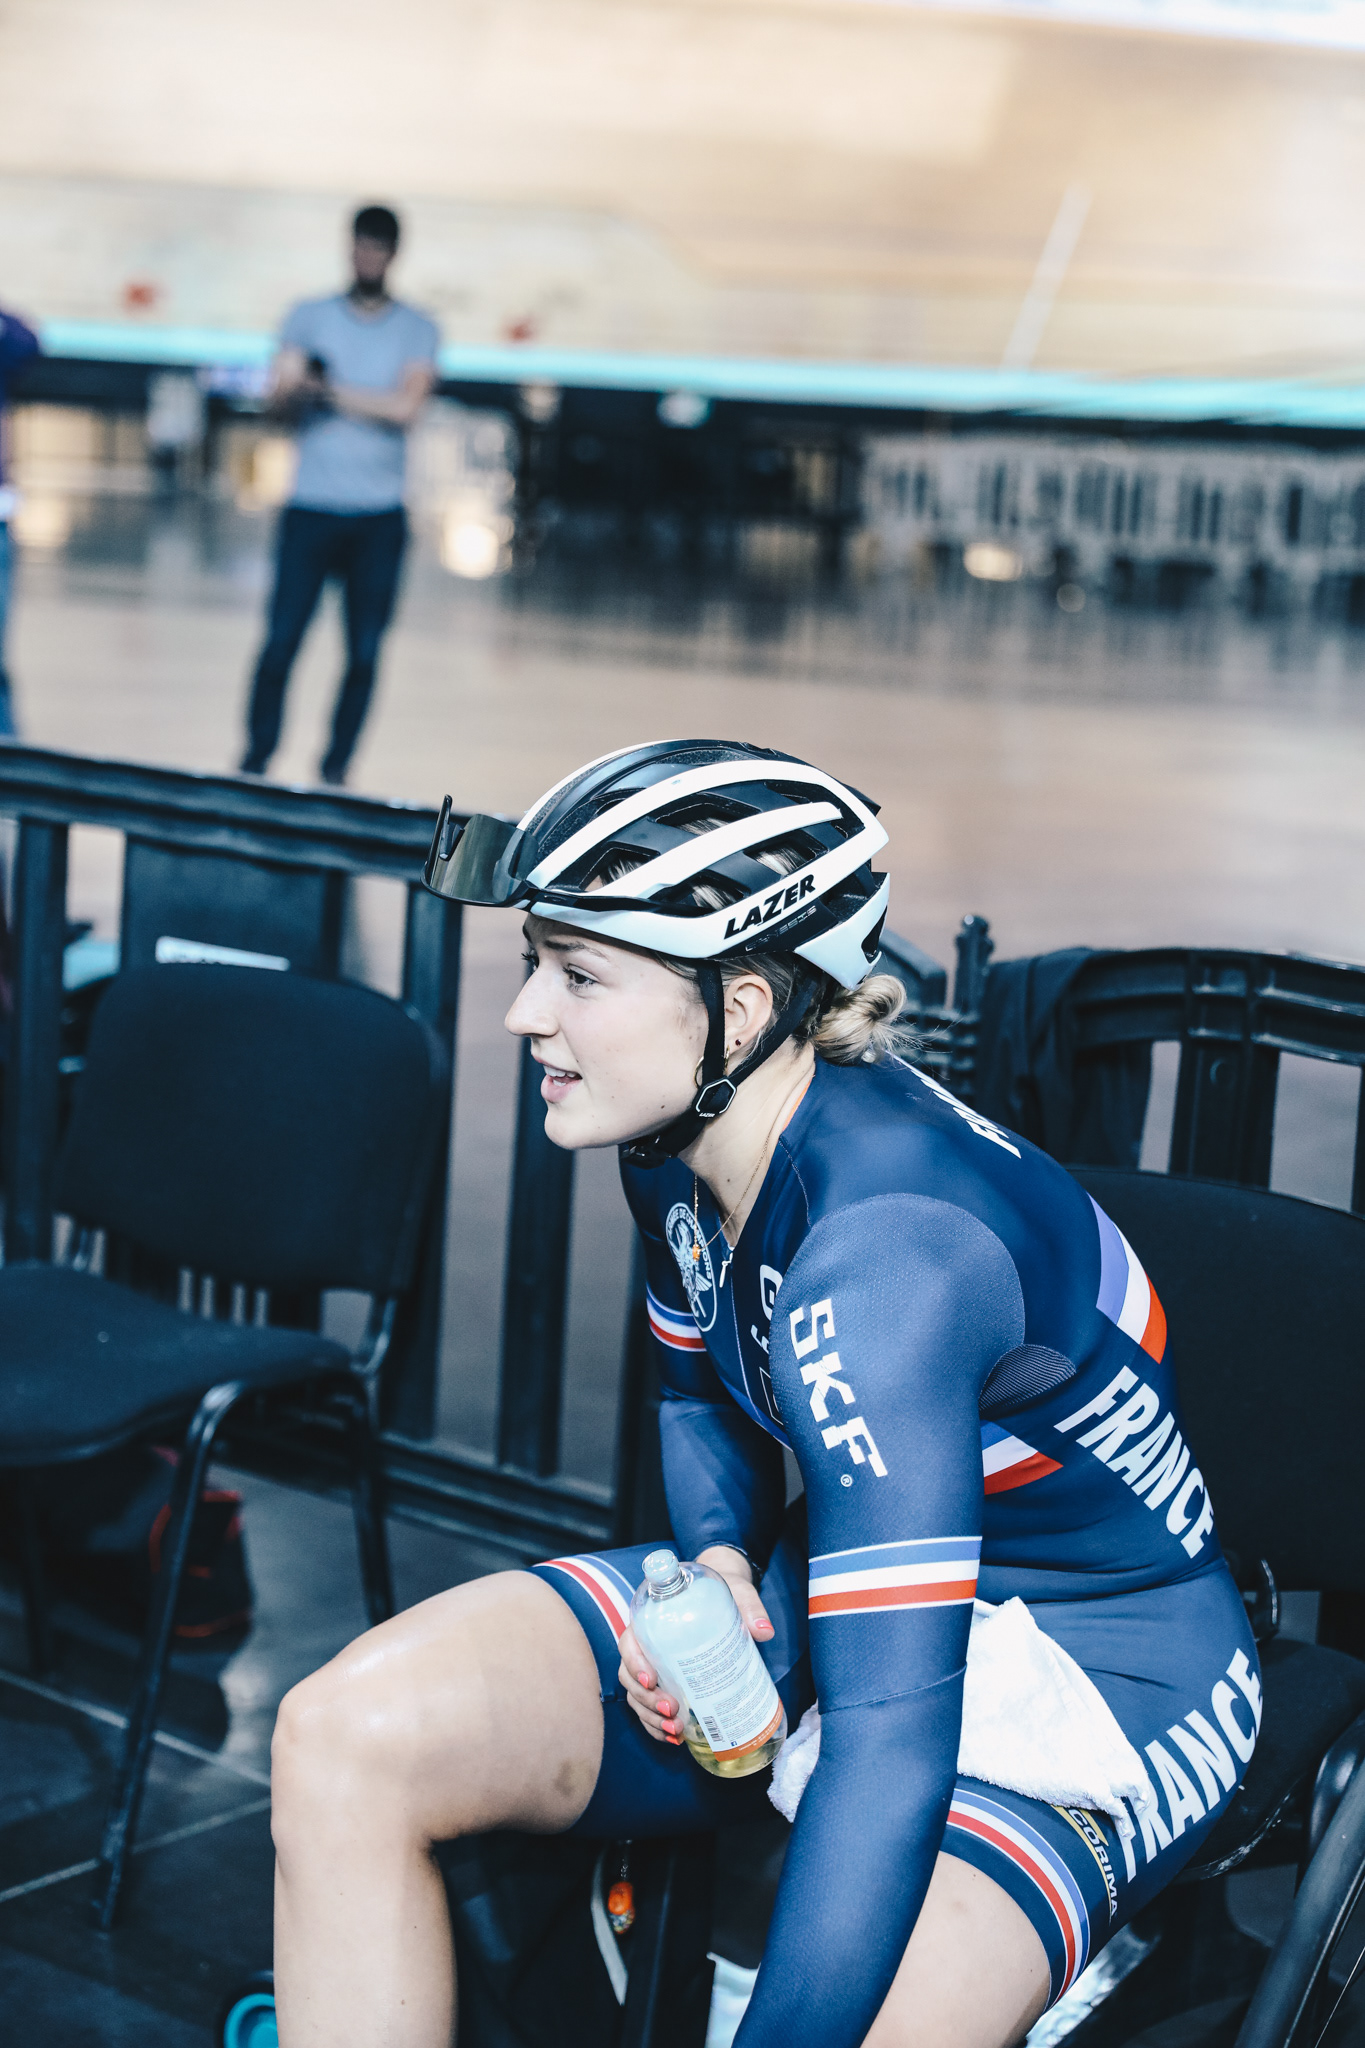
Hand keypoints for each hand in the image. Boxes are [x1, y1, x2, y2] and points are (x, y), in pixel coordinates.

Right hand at [617, 1546, 772, 1745]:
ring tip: (674, 1730)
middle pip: (630, 1675)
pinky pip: (649, 1708)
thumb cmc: (725, 1592)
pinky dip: (656, 1726)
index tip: (652, 1680)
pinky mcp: (665, 1683)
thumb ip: (749, 1608)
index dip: (634, 1663)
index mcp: (654, 1619)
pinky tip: (674, 1737)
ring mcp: (653, 1666)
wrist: (726, 1596)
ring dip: (650, 1717)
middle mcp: (647, 1645)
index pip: (630, 1642)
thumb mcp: (737, 1594)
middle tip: (672, 1711)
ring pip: (636, 1696)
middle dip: (646, 1699)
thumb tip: (764, 1631)